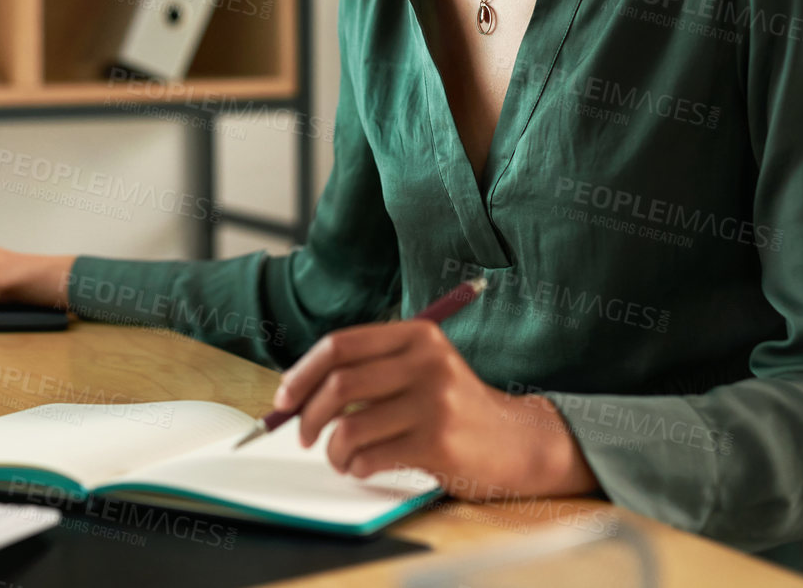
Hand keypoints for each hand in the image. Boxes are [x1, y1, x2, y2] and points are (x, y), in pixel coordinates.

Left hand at [272, 320, 599, 499]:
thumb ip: (369, 370)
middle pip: (339, 385)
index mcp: (416, 335)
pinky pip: (371, 456)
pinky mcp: (439, 442)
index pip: (339, 345)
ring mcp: (435, 402)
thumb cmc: (454, 407)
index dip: (302, 373)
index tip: (284, 398)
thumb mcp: (420, 369)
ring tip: (339, 458)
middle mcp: (426, 361)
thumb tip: (296, 394)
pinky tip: (364, 467)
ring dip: (332, 451)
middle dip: (307, 415)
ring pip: (350, 427)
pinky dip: (356, 467)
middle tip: (302, 435)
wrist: (518, 441)